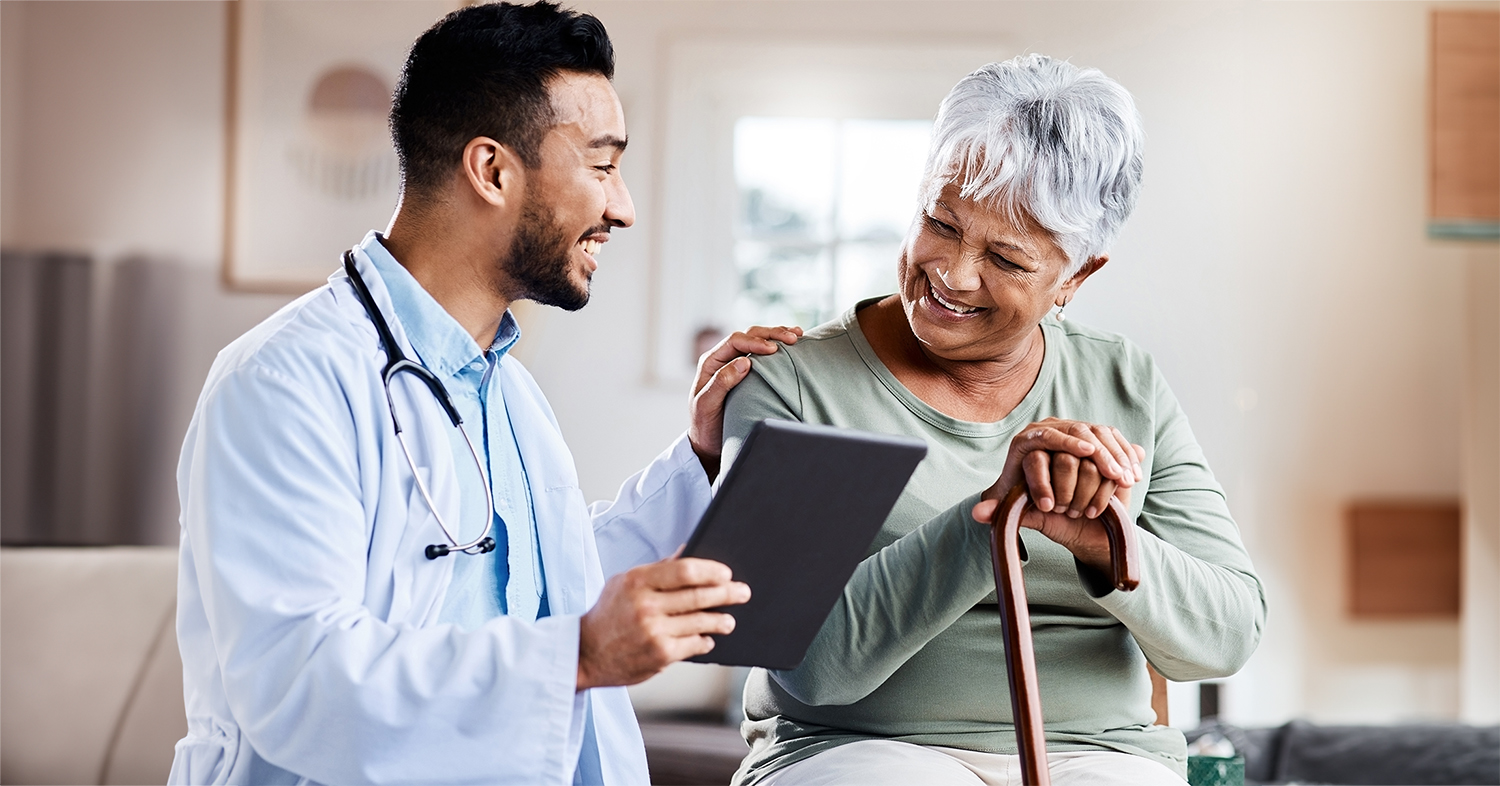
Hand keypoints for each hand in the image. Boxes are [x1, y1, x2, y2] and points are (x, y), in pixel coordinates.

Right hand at [576, 557, 749, 690]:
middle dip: (727, 593)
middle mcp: (646, 605)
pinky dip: (704, 641)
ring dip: (721, 620)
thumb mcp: (624, 583)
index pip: (685, 570)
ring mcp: (654, 631)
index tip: (726, 573)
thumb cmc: (607, 615)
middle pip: (699, 595)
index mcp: (637, 581)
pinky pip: (693, 645)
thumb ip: (657, 569)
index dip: (711, 570)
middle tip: (742, 592)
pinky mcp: (660, 655)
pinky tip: (708, 639)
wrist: (584, 653)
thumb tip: (686, 552)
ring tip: (729, 620)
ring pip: (701, 622)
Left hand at [688, 326, 801, 479]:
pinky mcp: (747, 372)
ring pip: (757, 340)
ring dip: (777, 335)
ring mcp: (735, 364)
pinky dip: (777, 347)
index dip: (755, 342)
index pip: (734, 341)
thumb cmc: (705, 425)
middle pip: (748, 335)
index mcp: (710, 362)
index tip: (773, 349)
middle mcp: (723, 358)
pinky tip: (793, 346)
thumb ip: (722, 382)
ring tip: (797, 335)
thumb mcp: (707, 405)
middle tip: (793, 338)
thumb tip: (745, 361)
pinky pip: (762, 354)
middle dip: (771, 334)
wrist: (707, 442)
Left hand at [972, 419, 1144, 572]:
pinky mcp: (1097, 435)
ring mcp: (1075, 429)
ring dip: (1114, 456)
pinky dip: (1125, 455)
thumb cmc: (1036, 508)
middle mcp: (1050, 429)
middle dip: (1097, 453)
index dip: (1066, 444)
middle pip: (1076, 431)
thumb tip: (978, 514)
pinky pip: (1114, 438)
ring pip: (1098, 433)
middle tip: (1111, 472)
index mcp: (1026, 442)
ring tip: (1123, 478)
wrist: (1059, 504)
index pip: (1044, 437)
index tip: (1084, 454)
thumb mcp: (1019, 511)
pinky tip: (1132, 475)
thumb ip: (1000, 511)